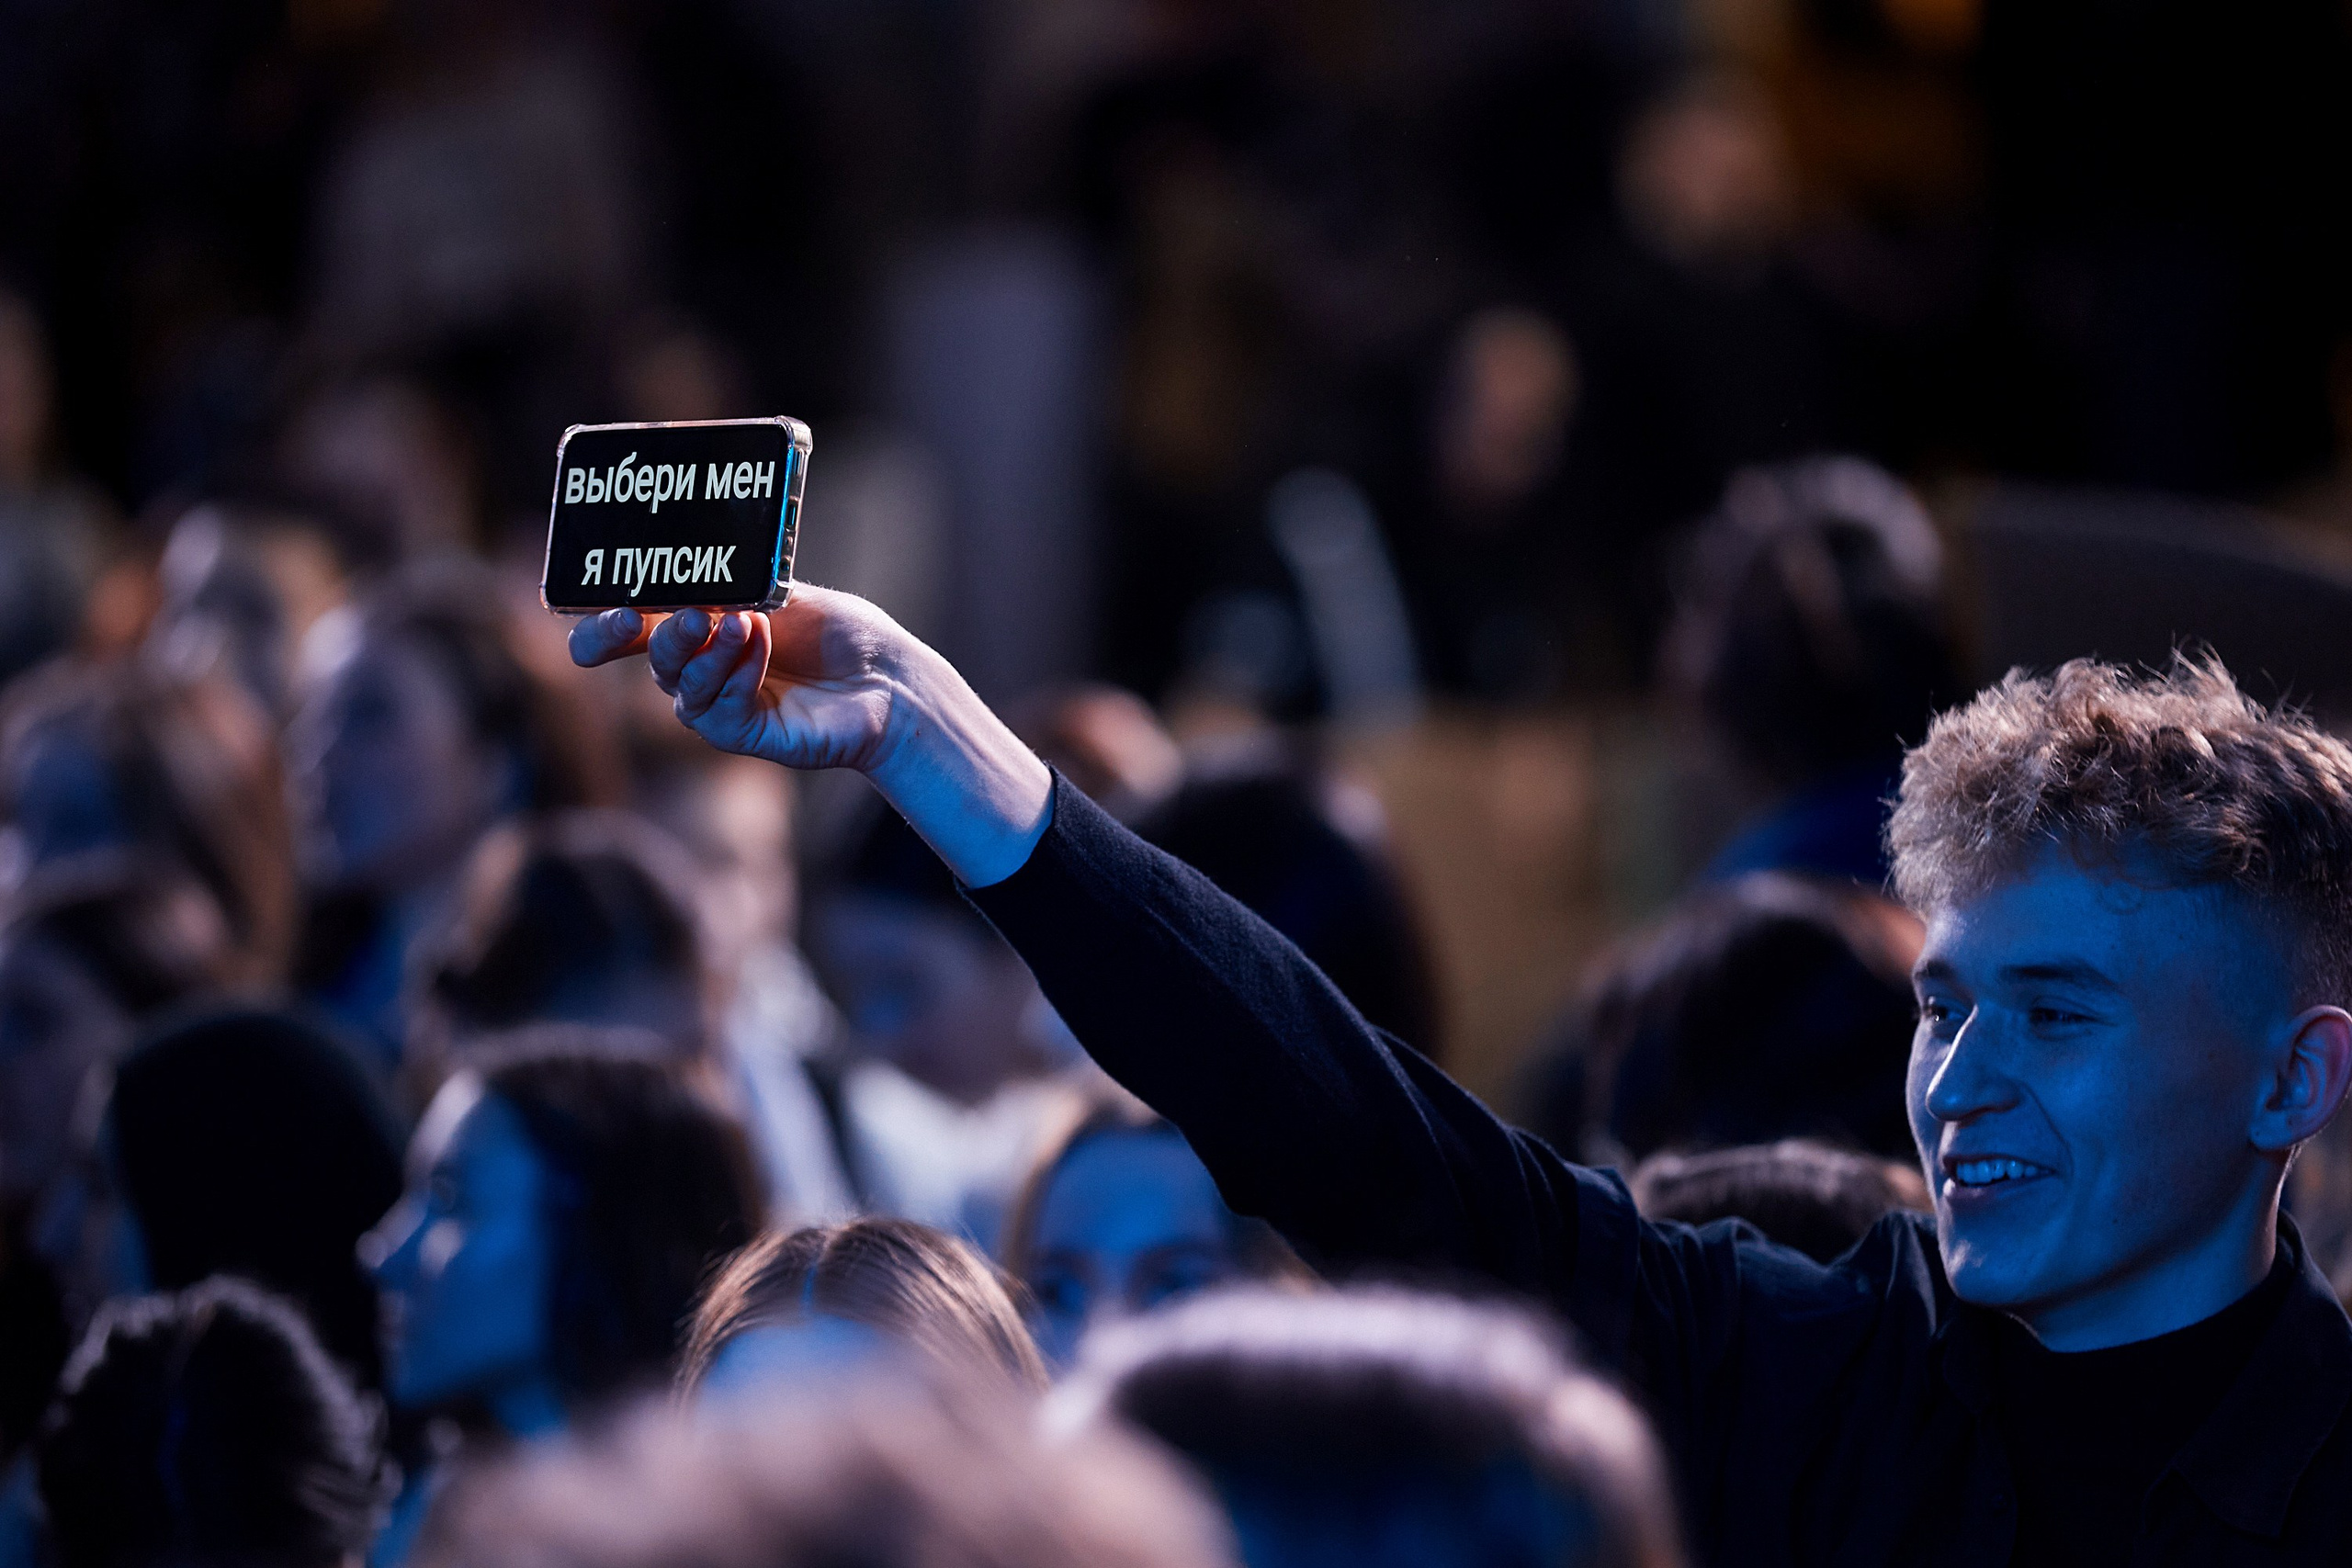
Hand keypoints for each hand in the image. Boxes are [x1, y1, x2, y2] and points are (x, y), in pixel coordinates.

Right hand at [570, 587, 905, 772]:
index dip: (606, 626)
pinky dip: (736, 674)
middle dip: (657, 634)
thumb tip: (687, 577)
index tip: (611, 611)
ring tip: (740, 623)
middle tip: (685, 614)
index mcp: (702, 628)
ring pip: (681, 684)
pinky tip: (760, 649)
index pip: (634, 629)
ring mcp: (721, 704)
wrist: (888, 676)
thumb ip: (732, 587)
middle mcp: (703, 668)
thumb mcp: (781, 595)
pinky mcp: (744, 734)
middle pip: (652, 657)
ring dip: (706, 650)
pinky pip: (719, 710)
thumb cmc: (840, 633)